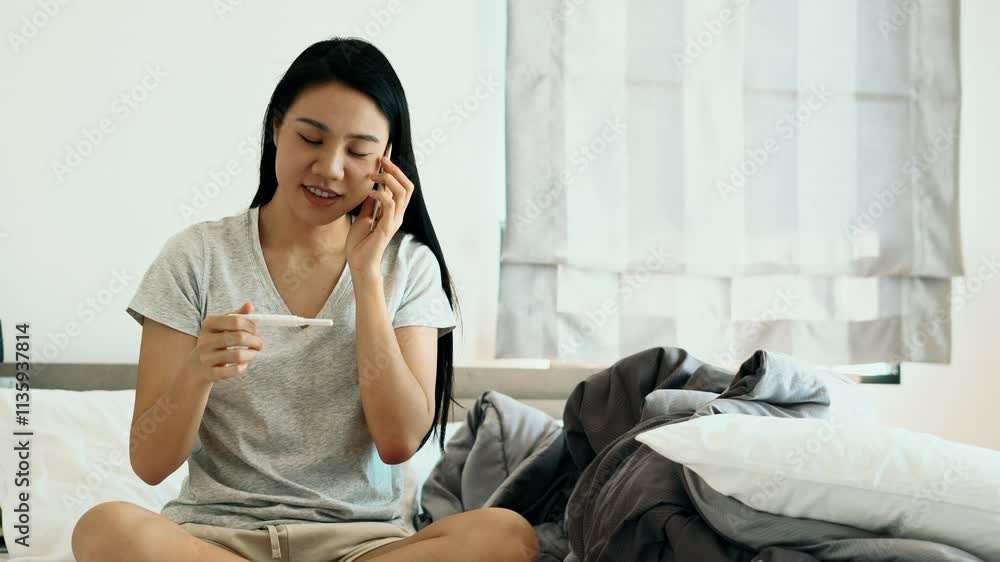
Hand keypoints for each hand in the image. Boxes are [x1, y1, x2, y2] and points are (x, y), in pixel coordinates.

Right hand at [186, 302, 264, 383]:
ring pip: (237, 355)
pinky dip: (242, 367)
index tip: (256, 330)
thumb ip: (238, 315)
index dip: (251, 325)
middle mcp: (205, 340)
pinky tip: (243, 364)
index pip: (235, 320)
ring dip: (251, 355)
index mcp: (209, 323)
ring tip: (253, 354)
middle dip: (255, 341)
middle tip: (260, 344)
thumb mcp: (223, 325)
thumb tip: (250, 305)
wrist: (197, 365)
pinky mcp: (210, 373)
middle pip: (238, 337)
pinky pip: (233, 371)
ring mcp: (206, 357)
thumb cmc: (216, 340)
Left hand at [346, 153, 414, 278]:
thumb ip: (370, 204)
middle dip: (396, 170)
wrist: (359, 264)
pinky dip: (380, 194)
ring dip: (388, 179)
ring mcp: (394, 221)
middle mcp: (397, 214)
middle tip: (381, 159)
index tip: (385, 153)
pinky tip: (369, 192)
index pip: (400, 186)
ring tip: (373, 174)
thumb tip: (370, 188)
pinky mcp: (387, 227)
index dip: (395, 169)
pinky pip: (390, 204)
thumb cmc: (361, 244)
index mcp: (393, 211)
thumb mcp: (363, 217)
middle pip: (408, 186)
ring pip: (402, 192)